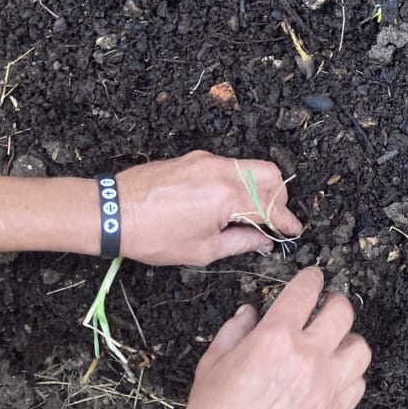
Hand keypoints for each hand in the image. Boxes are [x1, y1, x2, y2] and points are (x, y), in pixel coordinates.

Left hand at [117, 150, 301, 266]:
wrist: (113, 212)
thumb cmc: (153, 236)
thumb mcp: (202, 250)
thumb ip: (241, 243)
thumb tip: (263, 241)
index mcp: (228, 196)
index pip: (270, 207)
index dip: (286, 221)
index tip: (294, 230)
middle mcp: (223, 171)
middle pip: (270, 175)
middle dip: (279, 198)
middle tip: (274, 220)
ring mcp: (208, 160)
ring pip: (251, 167)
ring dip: (260, 188)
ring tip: (251, 213)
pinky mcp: (195, 158)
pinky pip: (230, 166)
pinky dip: (239, 182)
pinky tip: (228, 202)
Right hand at [166, 267, 370, 408]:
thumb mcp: (212, 364)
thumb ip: (236, 330)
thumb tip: (251, 312)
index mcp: (275, 337)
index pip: (305, 291)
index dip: (311, 278)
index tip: (312, 277)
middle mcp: (308, 356)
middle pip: (342, 311)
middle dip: (334, 302)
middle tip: (324, 305)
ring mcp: (327, 385)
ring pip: (360, 347)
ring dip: (347, 340)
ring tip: (332, 342)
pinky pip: (359, 383)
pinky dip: (350, 374)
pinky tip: (333, 375)